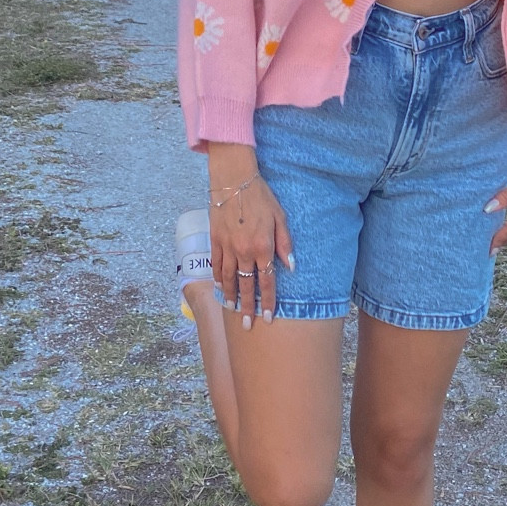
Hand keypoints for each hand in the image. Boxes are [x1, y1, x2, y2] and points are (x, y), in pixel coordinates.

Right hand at [211, 173, 294, 328]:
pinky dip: (219, 279)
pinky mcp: (215, 240)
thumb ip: (285, 244)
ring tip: (233, 310)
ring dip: (231, 296)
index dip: (268, 301)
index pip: (266, 281)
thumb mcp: (280, 218)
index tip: (268, 317)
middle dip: (248, 307)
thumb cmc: (261, 197)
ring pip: (229, 278)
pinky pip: (217, 265)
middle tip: (247, 325)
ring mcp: (227, 247)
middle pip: (246, 286)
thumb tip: (291, 267)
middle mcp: (244, 251)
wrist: (233, 180)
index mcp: (263, 247)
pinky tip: (221, 288)